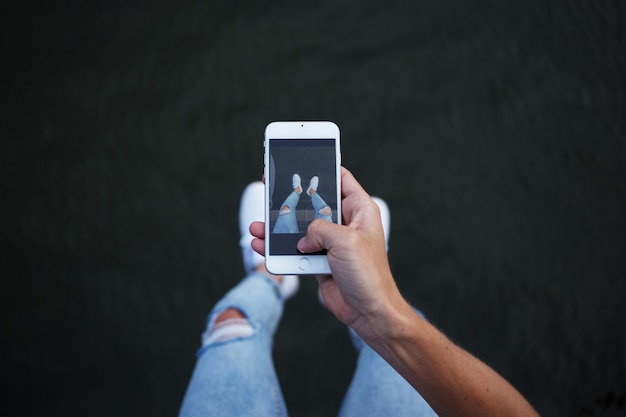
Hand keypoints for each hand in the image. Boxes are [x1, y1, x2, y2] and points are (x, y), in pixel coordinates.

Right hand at [250, 167, 406, 334]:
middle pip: (314, 202)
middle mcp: (345, 224)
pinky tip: (262, 246)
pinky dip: (279, 248)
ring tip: (258, 226)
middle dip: (292, 199)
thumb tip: (303, 237)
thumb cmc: (368, 275)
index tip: (302, 159)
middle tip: (270, 189)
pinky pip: (295, 249)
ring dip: (278, 228)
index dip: (322, 168)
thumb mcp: (344, 241)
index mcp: (359, 210)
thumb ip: (319, 228)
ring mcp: (331, 243)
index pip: (341, 178)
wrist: (369, 312)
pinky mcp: (319, 260)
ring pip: (300, 228)